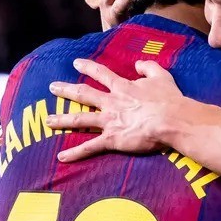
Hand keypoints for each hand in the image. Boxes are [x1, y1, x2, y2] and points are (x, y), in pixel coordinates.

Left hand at [46, 58, 187, 161]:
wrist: (171, 119)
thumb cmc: (169, 99)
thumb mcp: (161, 76)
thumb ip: (148, 67)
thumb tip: (138, 63)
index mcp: (123, 88)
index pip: (101, 74)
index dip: (88, 67)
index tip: (76, 63)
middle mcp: (111, 103)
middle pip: (84, 94)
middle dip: (66, 90)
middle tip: (52, 87)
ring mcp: (109, 121)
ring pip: (80, 119)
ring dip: (63, 119)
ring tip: (48, 120)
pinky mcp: (112, 139)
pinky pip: (90, 147)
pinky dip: (75, 153)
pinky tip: (61, 157)